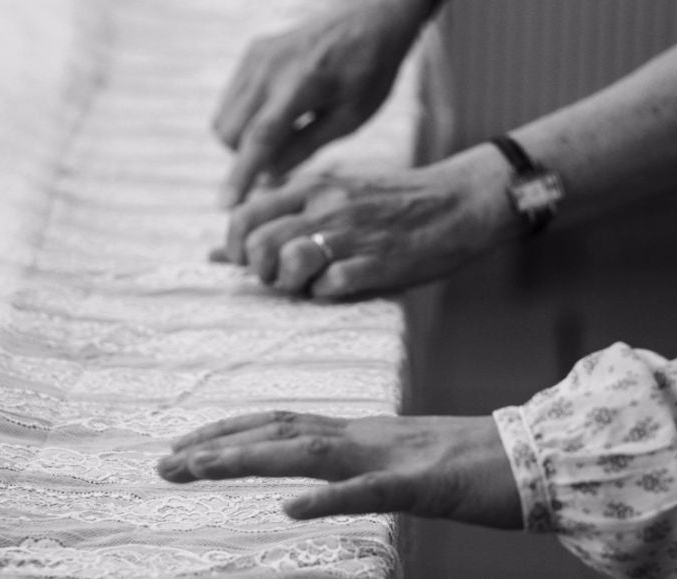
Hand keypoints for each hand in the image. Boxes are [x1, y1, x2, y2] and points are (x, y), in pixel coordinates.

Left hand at [158, 410, 521, 527]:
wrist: (531, 458)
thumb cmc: (470, 465)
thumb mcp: (400, 464)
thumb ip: (356, 469)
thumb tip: (312, 486)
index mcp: (360, 433)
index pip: (283, 423)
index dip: (230, 430)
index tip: (185, 447)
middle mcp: (365, 436)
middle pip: (279, 431)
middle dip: (217, 445)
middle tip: (163, 463)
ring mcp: (391, 458)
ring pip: (309, 453)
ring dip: (248, 459)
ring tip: (197, 470)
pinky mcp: (422, 484)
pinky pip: (371, 492)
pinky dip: (330, 498)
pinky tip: (293, 509)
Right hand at [213, 0, 432, 205]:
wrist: (370, 18)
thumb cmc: (369, 71)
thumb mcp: (351, 117)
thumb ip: (307, 146)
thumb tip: (268, 177)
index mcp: (302, 84)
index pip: (261, 137)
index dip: (241, 175)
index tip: (225, 206)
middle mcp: (270, 67)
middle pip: (231, 133)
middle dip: (245, 158)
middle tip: (281, 160)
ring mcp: (256, 57)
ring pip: (224, 118)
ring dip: (242, 140)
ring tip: (284, 136)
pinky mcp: (252, 52)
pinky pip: (231, 99)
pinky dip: (244, 118)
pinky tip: (278, 115)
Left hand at [213, 144, 520, 297]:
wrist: (457, 202)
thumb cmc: (390, 204)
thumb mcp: (331, 197)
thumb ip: (279, 219)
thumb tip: (219, 254)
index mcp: (312, 187)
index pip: (243, 215)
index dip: (237, 247)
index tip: (253, 261)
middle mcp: (326, 206)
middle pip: (260, 244)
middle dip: (261, 271)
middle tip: (282, 277)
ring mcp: (352, 234)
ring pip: (290, 262)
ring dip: (291, 284)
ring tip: (310, 283)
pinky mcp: (377, 262)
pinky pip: (331, 285)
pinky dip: (327, 293)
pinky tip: (342, 286)